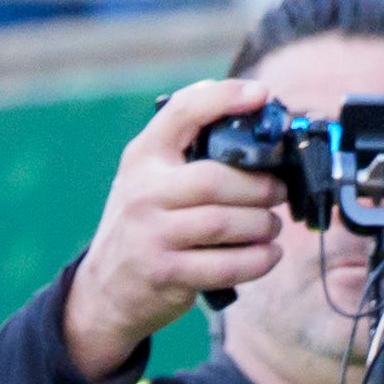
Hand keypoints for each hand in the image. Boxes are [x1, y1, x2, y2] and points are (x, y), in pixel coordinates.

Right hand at [57, 76, 291, 381]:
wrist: (103, 289)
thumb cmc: (145, 221)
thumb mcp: (150, 175)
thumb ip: (188, 144)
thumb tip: (247, 105)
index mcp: (144, 155)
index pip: (183, 112)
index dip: (225, 97)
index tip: (261, 93)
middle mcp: (143, 191)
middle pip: (216, 180)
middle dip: (260, 186)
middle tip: (279, 191)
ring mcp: (150, 234)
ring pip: (224, 223)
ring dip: (262, 224)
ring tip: (272, 225)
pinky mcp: (164, 272)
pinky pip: (224, 266)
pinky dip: (256, 260)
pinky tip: (269, 254)